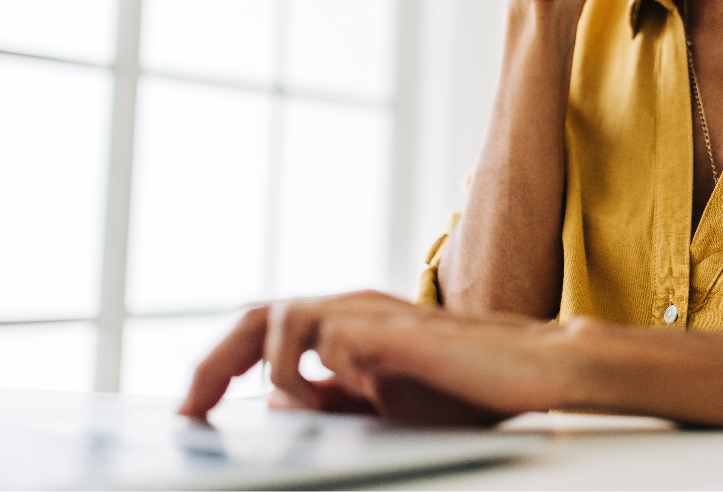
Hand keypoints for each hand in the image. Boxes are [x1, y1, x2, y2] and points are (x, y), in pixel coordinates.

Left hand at [178, 290, 570, 424]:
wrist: (533, 373)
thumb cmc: (468, 388)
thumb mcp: (384, 405)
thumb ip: (335, 398)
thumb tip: (281, 405)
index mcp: (345, 325)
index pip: (260, 330)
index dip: (216, 368)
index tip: (191, 413)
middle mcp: (353, 310)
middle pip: (255, 316)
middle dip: (212, 364)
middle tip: (190, 411)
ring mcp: (375, 316)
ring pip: (284, 315)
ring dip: (274, 367)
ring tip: (296, 407)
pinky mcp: (398, 332)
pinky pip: (333, 339)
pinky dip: (326, 371)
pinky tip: (350, 394)